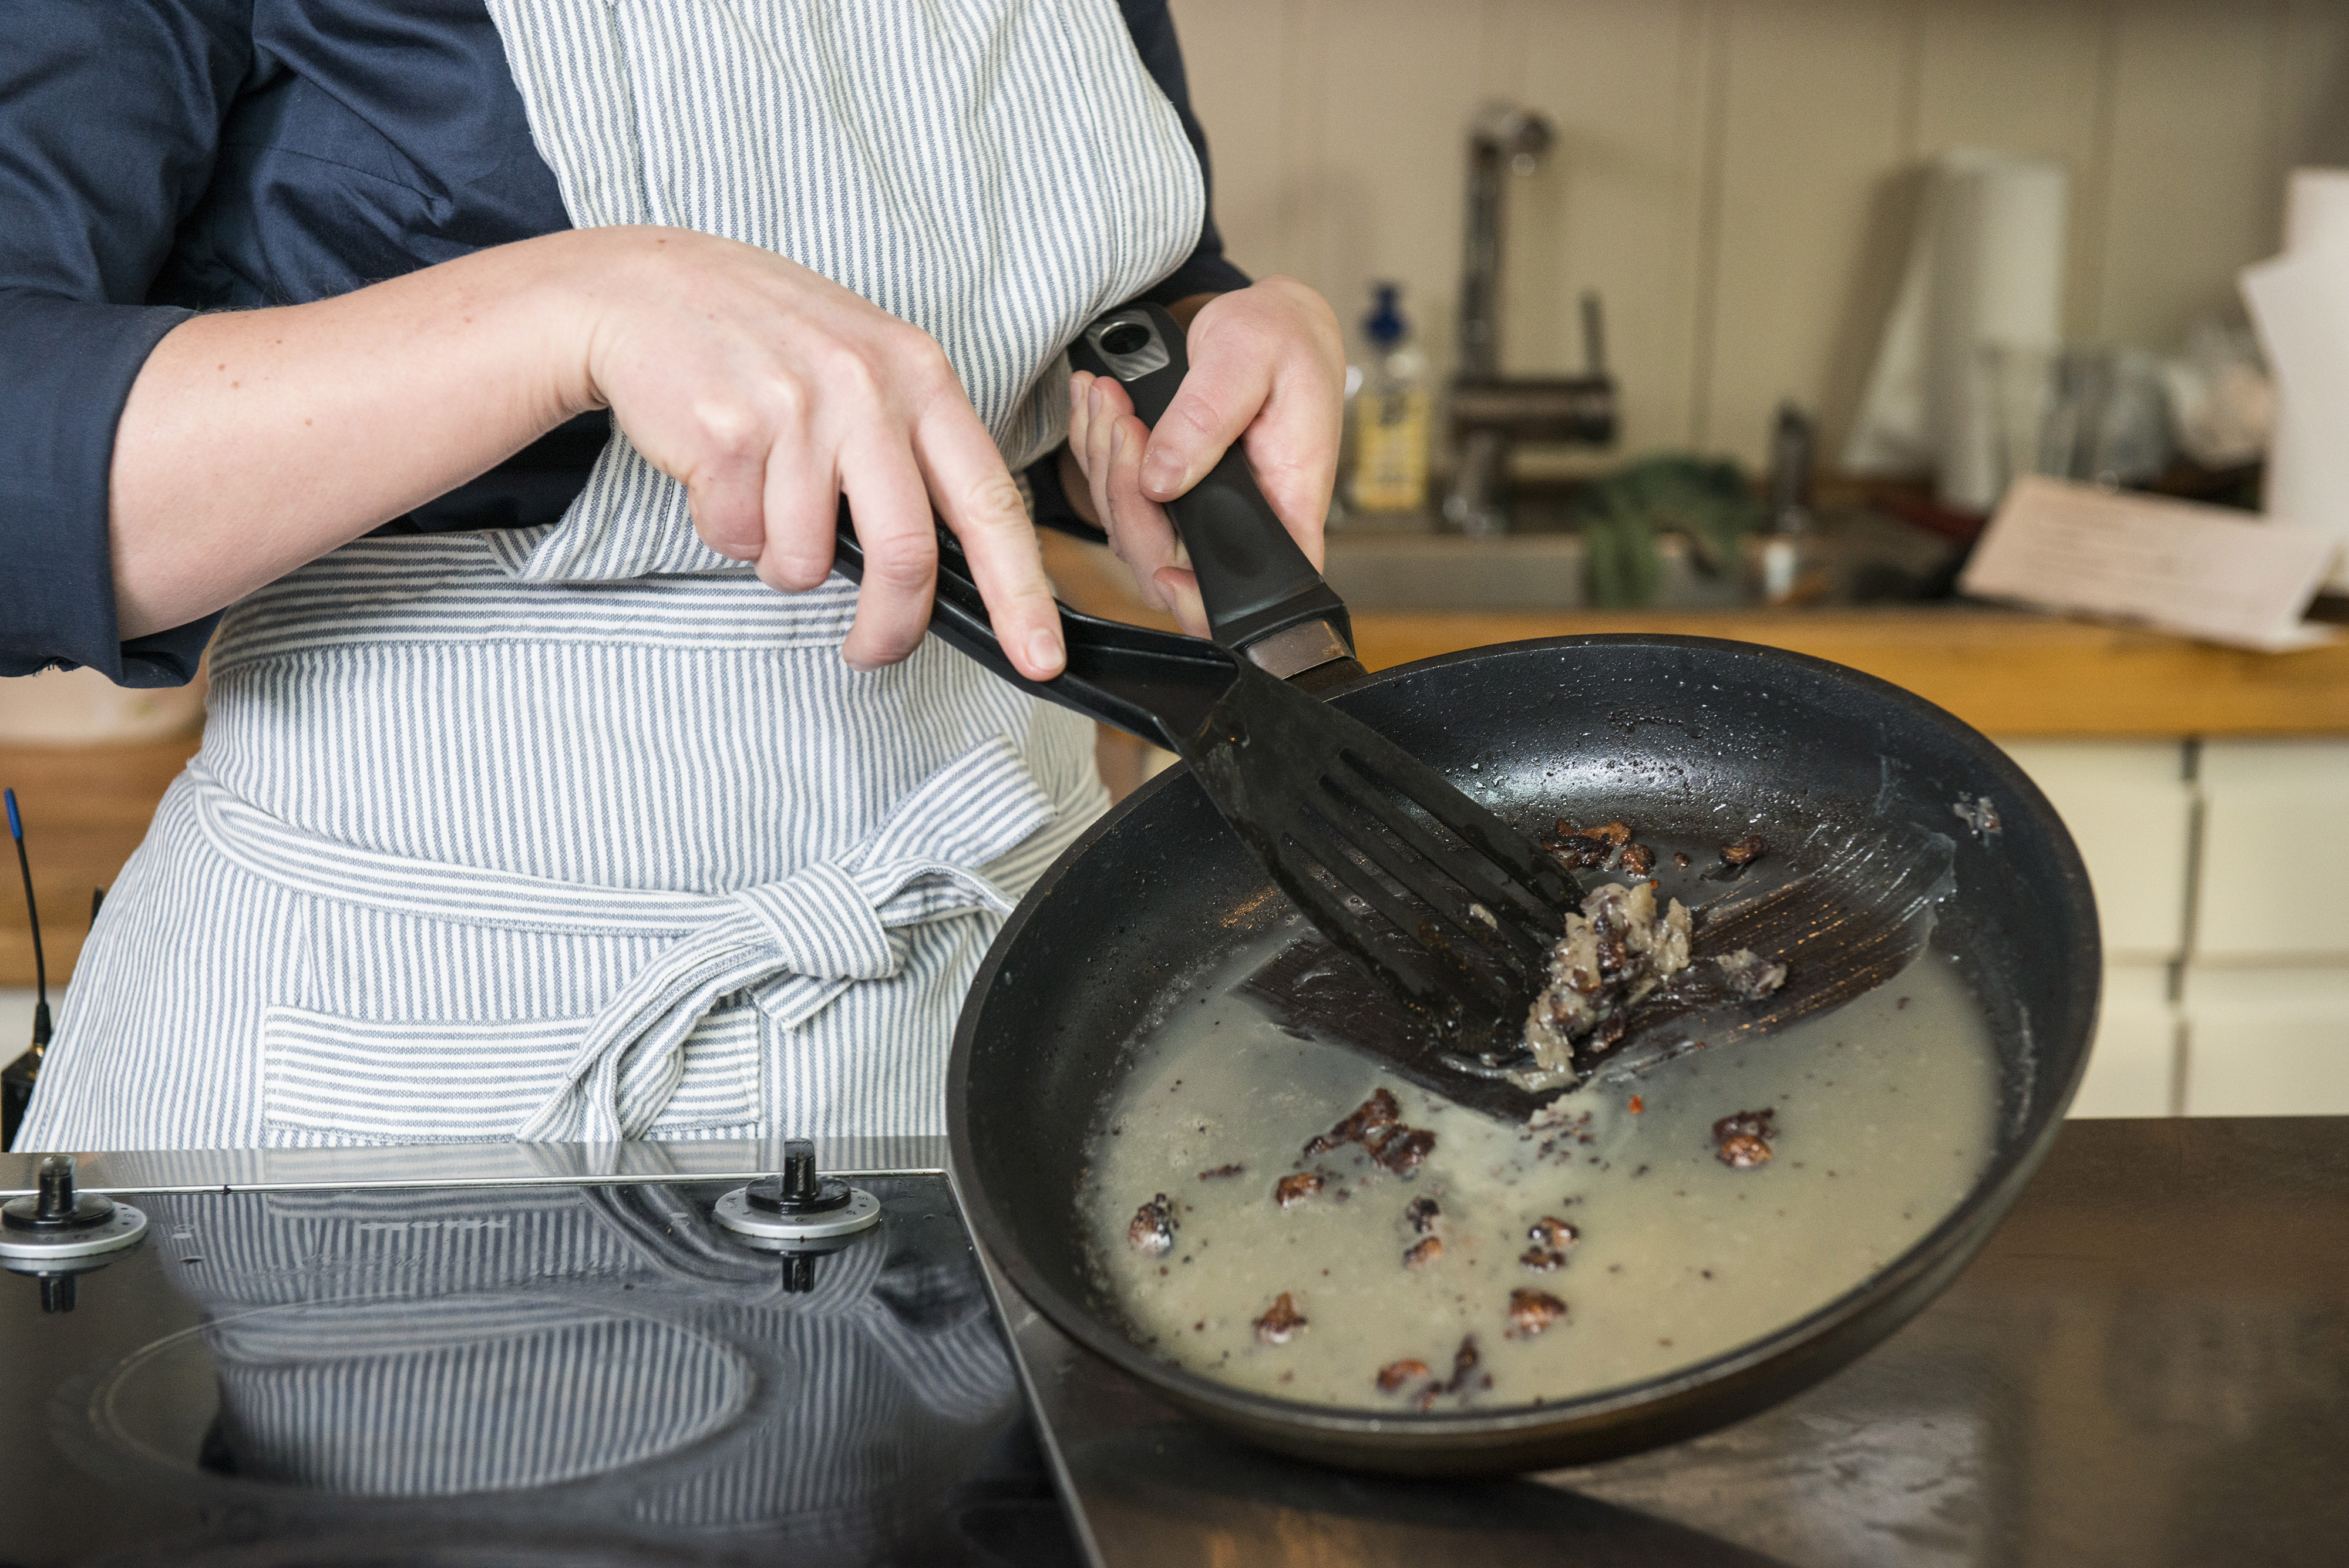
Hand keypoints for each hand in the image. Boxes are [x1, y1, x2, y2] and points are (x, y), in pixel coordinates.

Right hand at [578, 228, 1061, 677]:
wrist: (644, 287)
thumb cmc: (763, 338)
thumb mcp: (867, 365)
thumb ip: (914, 449)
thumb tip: (956, 560)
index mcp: (920, 375)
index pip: (991, 501)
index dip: (1021, 591)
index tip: (1040, 655)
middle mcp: (867, 388)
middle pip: (906, 555)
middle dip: (889, 627)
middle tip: (872, 651)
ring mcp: (796, 409)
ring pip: (806, 561)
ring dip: (781, 560)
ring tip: (762, 499)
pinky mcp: (726, 433)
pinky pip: (737, 538)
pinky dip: (725, 529)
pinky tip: (717, 472)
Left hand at [1063, 278, 1341, 635]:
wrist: (1267, 320)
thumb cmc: (1279, 336)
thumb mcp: (1250, 358)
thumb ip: (1209, 417)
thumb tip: (1163, 478)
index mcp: (1286, 505)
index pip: (1253, 592)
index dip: (1199, 600)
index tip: (1162, 567)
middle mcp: (1243, 522)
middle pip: (1164, 564)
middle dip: (1124, 495)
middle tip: (1120, 418)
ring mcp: (1200, 513)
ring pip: (1128, 529)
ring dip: (1103, 460)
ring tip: (1109, 395)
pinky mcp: (1168, 493)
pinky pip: (1113, 493)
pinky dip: (1096, 447)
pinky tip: (1102, 402)